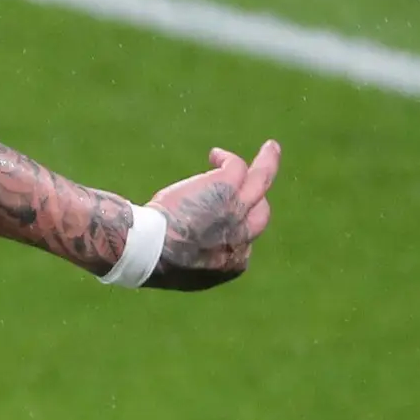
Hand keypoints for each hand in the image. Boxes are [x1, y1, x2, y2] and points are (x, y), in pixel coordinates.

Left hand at [141, 140, 280, 289]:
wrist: (148, 249)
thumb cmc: (151, 260)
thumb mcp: (180, 271)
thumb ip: (193, 260)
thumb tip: (185, 254)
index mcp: (230, 265)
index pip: (241, 243)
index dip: (232, 231)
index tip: (214, 224)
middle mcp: (240, 237)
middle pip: (260, 216)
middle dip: (259, 202)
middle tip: (258, 184)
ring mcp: (236, 210)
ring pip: (261, 183)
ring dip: (267, 164)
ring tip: (271, 148)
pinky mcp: (227, 188)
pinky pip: (238, 166)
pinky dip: (227, 158)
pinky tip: (214, 154)